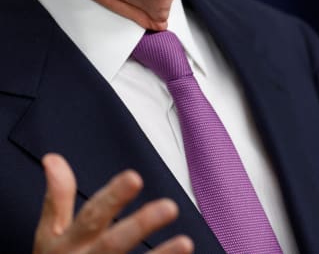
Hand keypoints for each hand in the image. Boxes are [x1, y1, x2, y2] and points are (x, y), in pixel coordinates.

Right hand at [33, 153, 193, 253]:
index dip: (112, 198)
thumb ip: (57, 199)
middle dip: (139, 226)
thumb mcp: (49, 237)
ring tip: (186, 242)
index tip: (134, 177)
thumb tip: (54, 158)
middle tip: (170, 207)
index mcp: (68, 244)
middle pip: (112, 244)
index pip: (91, 216)